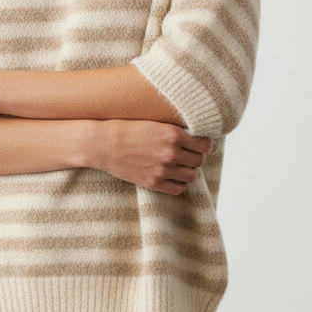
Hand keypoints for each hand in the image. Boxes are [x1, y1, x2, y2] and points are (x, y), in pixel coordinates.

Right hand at [89, 119, 216, 194]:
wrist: (103, 144)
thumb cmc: (127, 128)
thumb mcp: (154, 122)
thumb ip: (175, 130)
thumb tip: (196, 136)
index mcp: (173, 134)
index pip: (205, 144)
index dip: (207, 145)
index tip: (205, 145)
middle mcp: (171, 153)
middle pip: (199, 160)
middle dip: (196, 157)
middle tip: (189, 153)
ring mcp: (162, 170)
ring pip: (192, 175)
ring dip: (189, 170)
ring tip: (181, 165)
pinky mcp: (153, 183)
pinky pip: (179, 188)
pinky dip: (180, 183)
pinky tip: (175, 176)